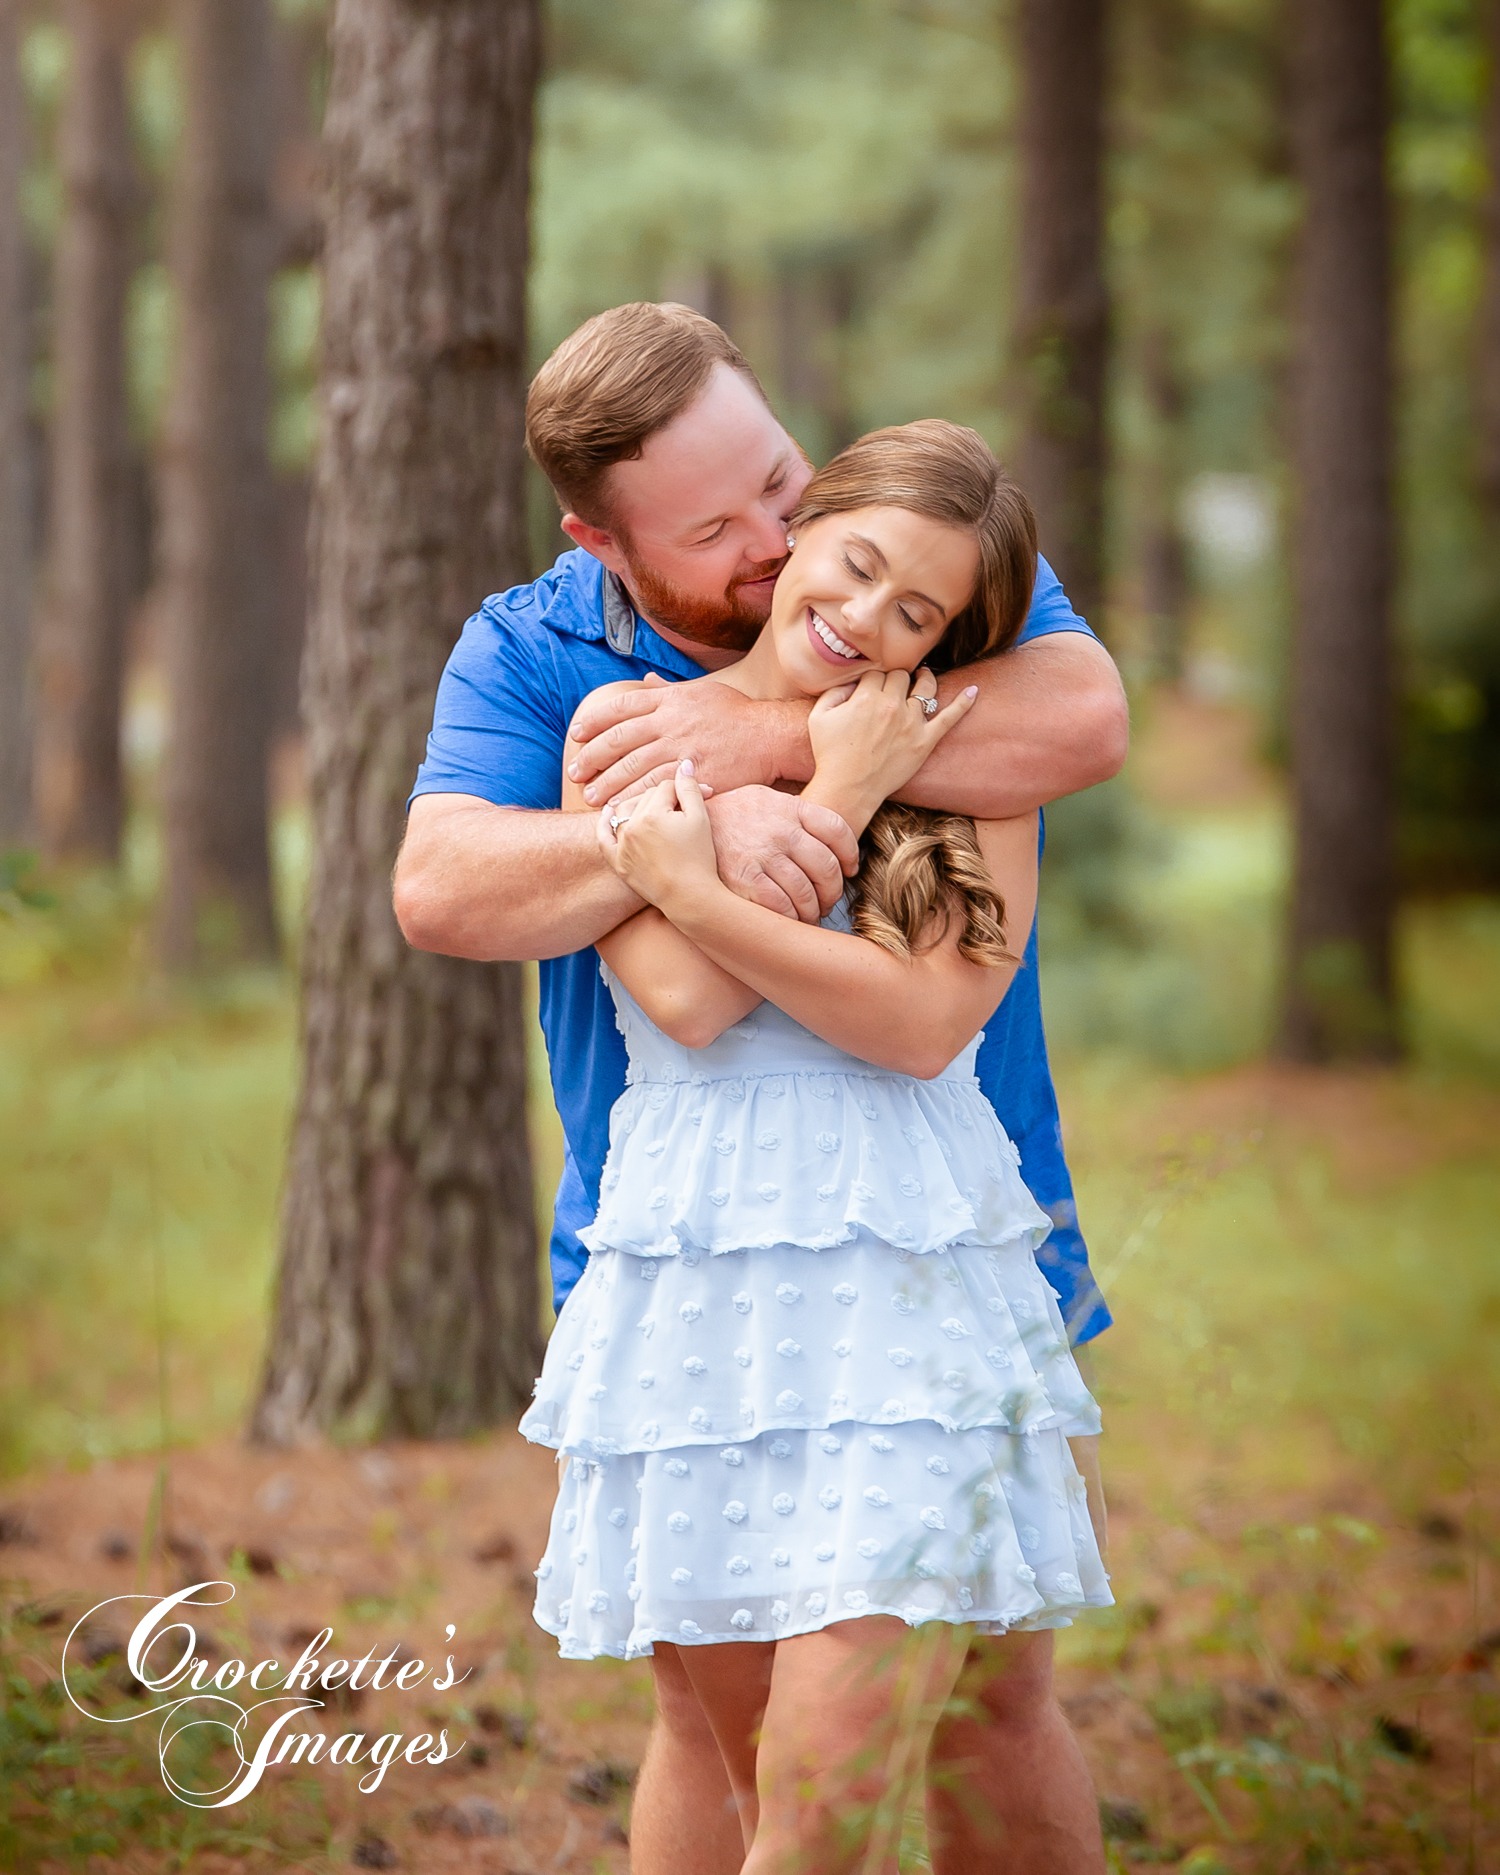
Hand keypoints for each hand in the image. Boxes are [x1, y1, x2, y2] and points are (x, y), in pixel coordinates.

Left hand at [568, 675, 805, 803]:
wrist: (769, 736)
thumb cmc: (736, 714)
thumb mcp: (702, 691)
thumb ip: (669, 691)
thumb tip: (645, 681)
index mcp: (669, 700)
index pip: (621, 707)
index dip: (593, 721)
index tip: (577, 735)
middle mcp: (670, 722)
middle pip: (619, 739)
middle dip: (592, 757)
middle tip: (575, 773)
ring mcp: (681, 748)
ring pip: (632, 767)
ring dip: (607, 783)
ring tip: (591, 797)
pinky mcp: (693, 774)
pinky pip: (655, 788)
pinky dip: (633, 798)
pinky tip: (619, 808)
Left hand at [597, 762, 720, 912]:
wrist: (691, 897)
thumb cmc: (700, 858)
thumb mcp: (700, 819)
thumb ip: (690, 788)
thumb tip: (683, 763)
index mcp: (653, 814)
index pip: (664, 788)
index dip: (682, 791)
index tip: (697, 799)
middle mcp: (632, 827)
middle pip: (645, 798)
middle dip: (663, 800)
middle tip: (680, 809)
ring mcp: (622, 845)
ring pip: (624, 812)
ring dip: (636, 806)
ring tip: (651, 807)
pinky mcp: (618, 862)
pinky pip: (604, 837)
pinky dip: (604, 823)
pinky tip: (609, 811)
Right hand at [704, 784, 858, 921]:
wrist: (682, 826)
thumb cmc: (729, 817)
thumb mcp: (763, 799)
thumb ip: (794, 813)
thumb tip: (829, 837)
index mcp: (790, 807)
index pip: (838, 830)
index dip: (850, 855)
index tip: (850, 870)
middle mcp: (780, 829)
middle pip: (827, 867)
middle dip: (833, 891)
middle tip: (827, 900)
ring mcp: (762, 854)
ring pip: (806, 893)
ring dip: (813, 911)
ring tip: (810, 915)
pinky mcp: (743, 878)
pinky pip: (781, 908)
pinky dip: (791, 920)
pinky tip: (789, 921)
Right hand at [808, 668, 979, 815]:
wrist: (849, 788)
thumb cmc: (831, 754)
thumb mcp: (819, 717)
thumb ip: (833, 692)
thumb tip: (852, 681)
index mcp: (866, 697)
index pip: (876, 673)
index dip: (872, 679)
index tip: (870, 688)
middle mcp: (892, 705)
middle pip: (900, 676)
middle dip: (895, 679)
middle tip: (892, 686)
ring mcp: (911, 723)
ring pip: (925, 688)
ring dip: (925, 678)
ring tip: (924, 676)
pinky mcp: (925, 741)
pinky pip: (950, 718)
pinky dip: (964, 703)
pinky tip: (974, 691)